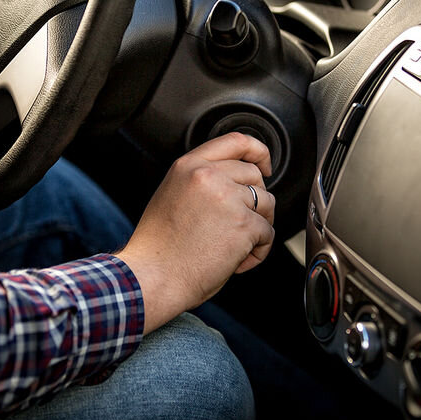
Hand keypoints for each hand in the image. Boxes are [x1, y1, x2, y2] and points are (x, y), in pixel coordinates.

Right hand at [117, 132, 275, 333]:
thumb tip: (233, 180)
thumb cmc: (159, 248)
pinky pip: (268, 233)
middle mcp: (209, 176)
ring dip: (258, 226)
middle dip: (255, 201)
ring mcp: (228, 198)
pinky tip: (236, 260)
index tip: (265, 165)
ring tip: (235, 246)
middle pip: (255, 176)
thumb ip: (200, 180)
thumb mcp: (172, 196)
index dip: (258, 151)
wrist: (152, 277)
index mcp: (189, 166)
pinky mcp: (243, 224)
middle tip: (237, 225)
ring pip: (266, 203)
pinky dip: (258, 251)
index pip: (235, 141)